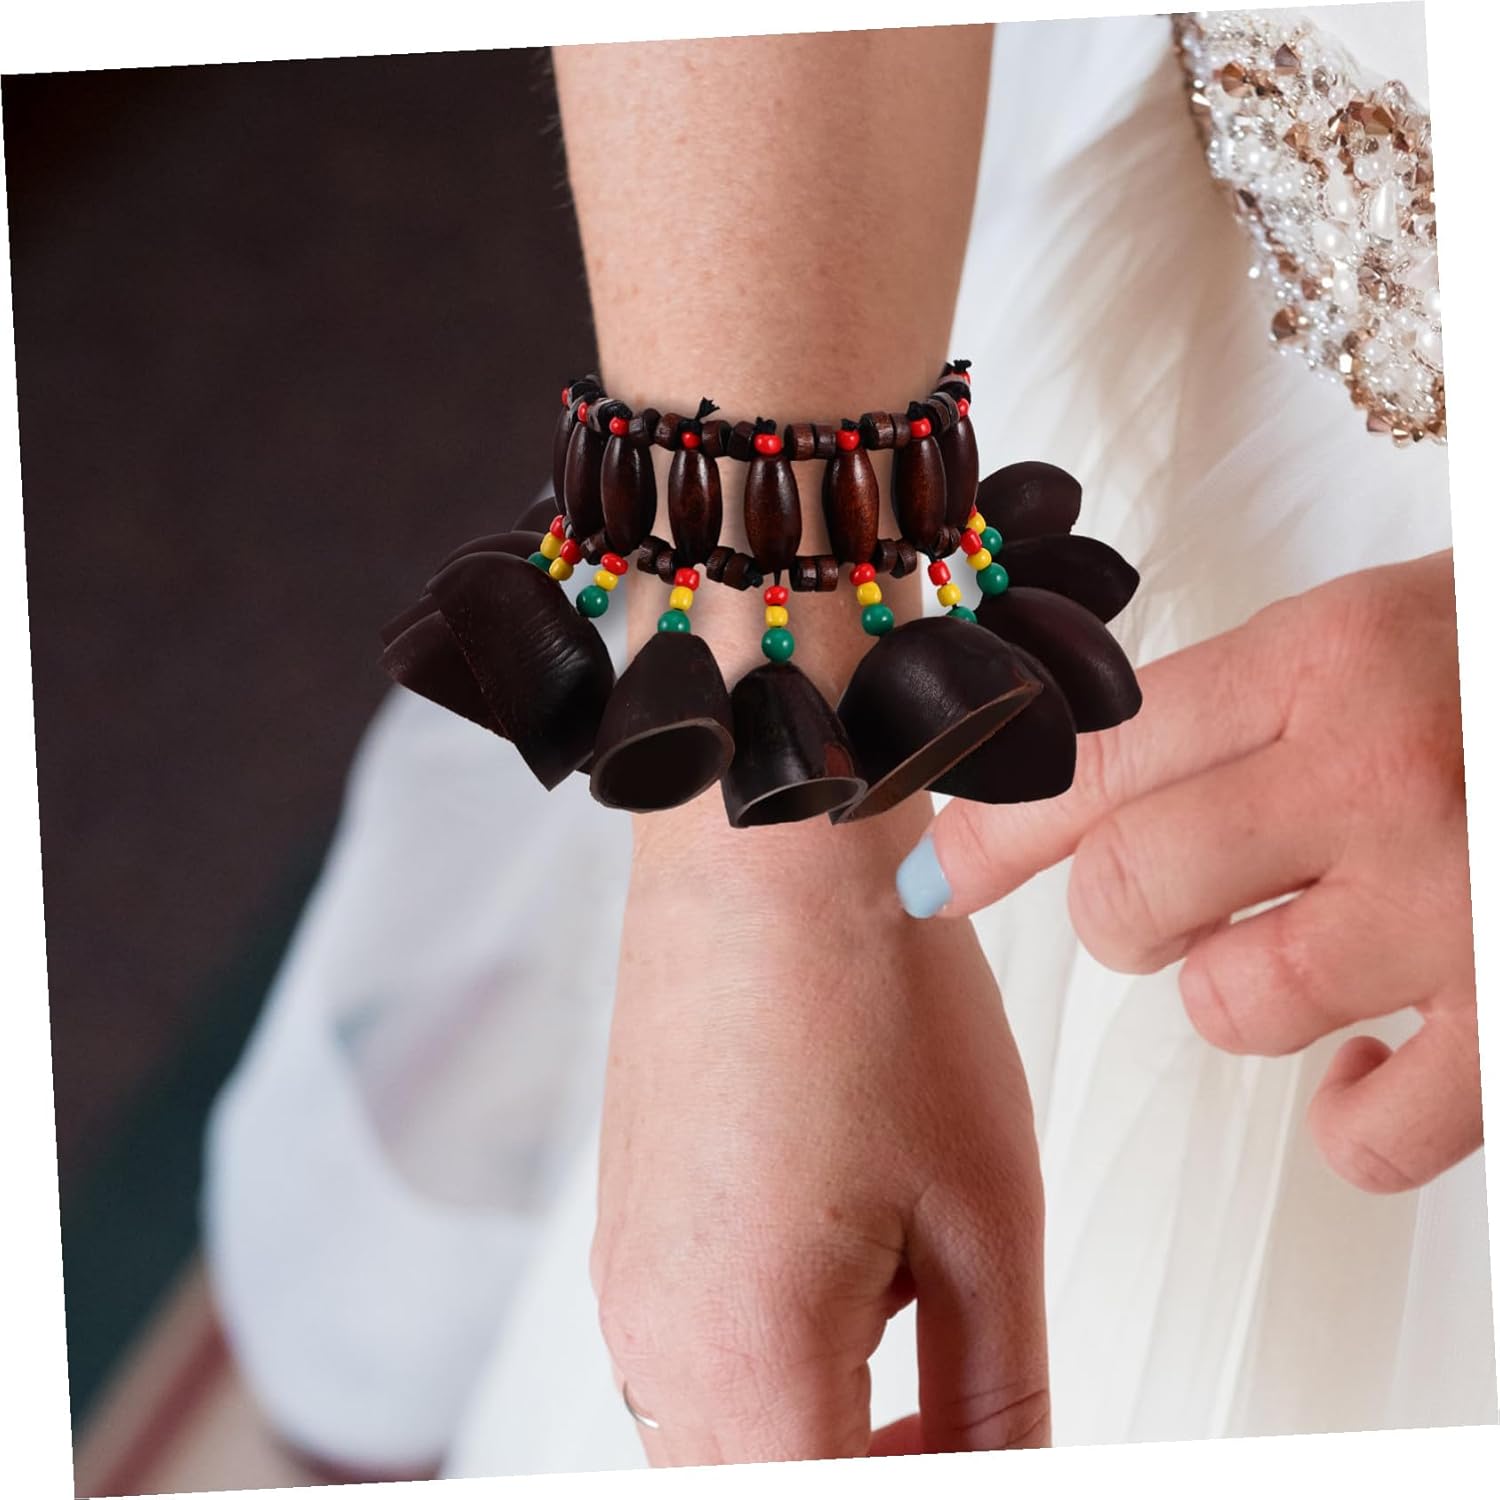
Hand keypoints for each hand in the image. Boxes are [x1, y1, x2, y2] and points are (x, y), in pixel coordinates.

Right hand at [592, 801, 1048, 1464]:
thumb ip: (1000, 1404)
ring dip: (830, 1436)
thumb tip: (1008, 1476)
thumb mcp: (984, 1220)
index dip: (936, 1491)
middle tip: (976, 1426)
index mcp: (738, 1356)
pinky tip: (853, 1279)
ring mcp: (625, 1285)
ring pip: (730, 1446)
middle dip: (882, 1475)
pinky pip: (697, 1368)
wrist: (765, 853)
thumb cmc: (862, 989)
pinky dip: (781, 1372)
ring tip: (928, 1340)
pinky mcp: (629, 1235)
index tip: (995, 1454)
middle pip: (769, 1489)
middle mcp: (651, 1339)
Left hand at [903, 550, 1478, 1193]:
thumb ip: (1213, 709)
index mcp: (1330, 655)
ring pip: (1232, 1006)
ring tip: (1292, 947)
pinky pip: (1372, 1133)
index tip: (940, 873)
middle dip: (1118, 916)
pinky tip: (1378, 1052)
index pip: (1094, 755)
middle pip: (1133, 889)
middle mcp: (1386, 773)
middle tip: (1160, 901)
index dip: (992, 824)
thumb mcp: (1363, 633)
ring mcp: (1464, 900)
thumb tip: (1050, 798)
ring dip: (1228, 994)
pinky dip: (1353, 1112)